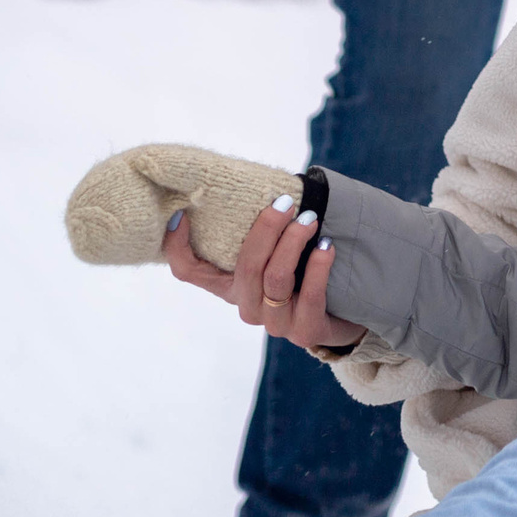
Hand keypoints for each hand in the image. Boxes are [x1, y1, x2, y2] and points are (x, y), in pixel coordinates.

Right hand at [164, 192, 364, 350]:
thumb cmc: (302, 272)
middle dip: (265, 230)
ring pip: (276, 279)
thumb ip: (259, 227)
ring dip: (293, 242)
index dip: (177, 246)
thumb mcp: (273, 250)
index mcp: (230, 285)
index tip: (182, 213)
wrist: (339, 314)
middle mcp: (248, 306)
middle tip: (284, 203)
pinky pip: (310, 297)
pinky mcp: (306, 332)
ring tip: (310, 219)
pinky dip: (318, 266)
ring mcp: (276, 322)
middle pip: (245, 268)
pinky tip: (326, 245)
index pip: (188, 271)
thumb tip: (260, 184)